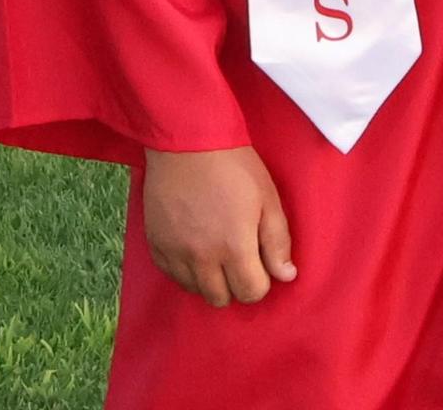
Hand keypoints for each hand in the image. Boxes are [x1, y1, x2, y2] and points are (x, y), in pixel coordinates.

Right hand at [142, 145, 296, 305]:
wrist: (188, 142)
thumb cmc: (234, 165)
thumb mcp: (268, 197)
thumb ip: (277, 241)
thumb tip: (286, 276)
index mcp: (234, 247)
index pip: (251, 292)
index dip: (261, 281)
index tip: (261, 262)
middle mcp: (202, 259)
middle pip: (221, 299)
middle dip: (236, 284)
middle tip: (241, 257)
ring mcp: (175, 254)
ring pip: (196, 291)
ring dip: (211, 279)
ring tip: (218, 251)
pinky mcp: (156, 247)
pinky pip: (173, 277)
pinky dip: (187, 270)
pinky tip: (196, 247)